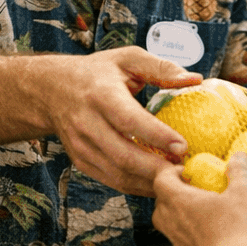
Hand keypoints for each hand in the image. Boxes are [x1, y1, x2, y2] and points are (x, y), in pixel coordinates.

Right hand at [46, 47, 202, 196]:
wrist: (52, 89)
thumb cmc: (97, 72)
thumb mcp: (128, 59)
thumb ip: (161, 68)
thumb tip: (194, 79)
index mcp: (100, 94)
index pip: (129, 120)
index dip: (156, 135)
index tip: (183, 146)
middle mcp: (87, 123)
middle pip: (123, 155)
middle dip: (157, 168)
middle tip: (186, 170)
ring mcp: (81, 145)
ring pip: (118, 174)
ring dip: (149, 182)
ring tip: (177, 179)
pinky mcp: (81, 160)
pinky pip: (112, 180)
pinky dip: (137, 186)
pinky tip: (158, 182)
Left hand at [152, 152, 246, 245]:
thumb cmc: (235, 229)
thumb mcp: (243, 192)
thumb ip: (239, 171)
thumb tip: (239, 156)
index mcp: (179, 200)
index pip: (160, 180)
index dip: (170, 172)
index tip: (186, 171)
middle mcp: (171, 222)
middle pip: (160, 203)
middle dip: (174, 194)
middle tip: (194, 191)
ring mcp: (176, 244)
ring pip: (168, 226)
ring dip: (179, 218)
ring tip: (200, 215)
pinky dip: (189, 241)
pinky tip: (207, 241)